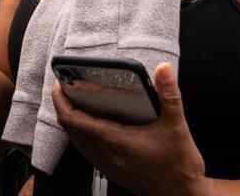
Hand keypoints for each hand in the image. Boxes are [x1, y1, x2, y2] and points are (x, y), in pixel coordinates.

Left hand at [52, 63, 210, 195]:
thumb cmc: (178, 168)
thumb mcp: (176, 127)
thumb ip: (169, 95)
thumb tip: (163, 70)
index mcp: (113, 140)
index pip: (71, 119)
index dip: (61, 99)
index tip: (60, 82)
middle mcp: (105, 153)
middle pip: (69, 127)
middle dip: (64, 105)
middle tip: (68, 87)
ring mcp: (106, 164)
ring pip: (76, 139)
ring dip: (73, 120)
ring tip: (79, 101)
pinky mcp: (111, 170)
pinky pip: (86, 149)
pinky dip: (83, 133)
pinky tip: (97, 124)